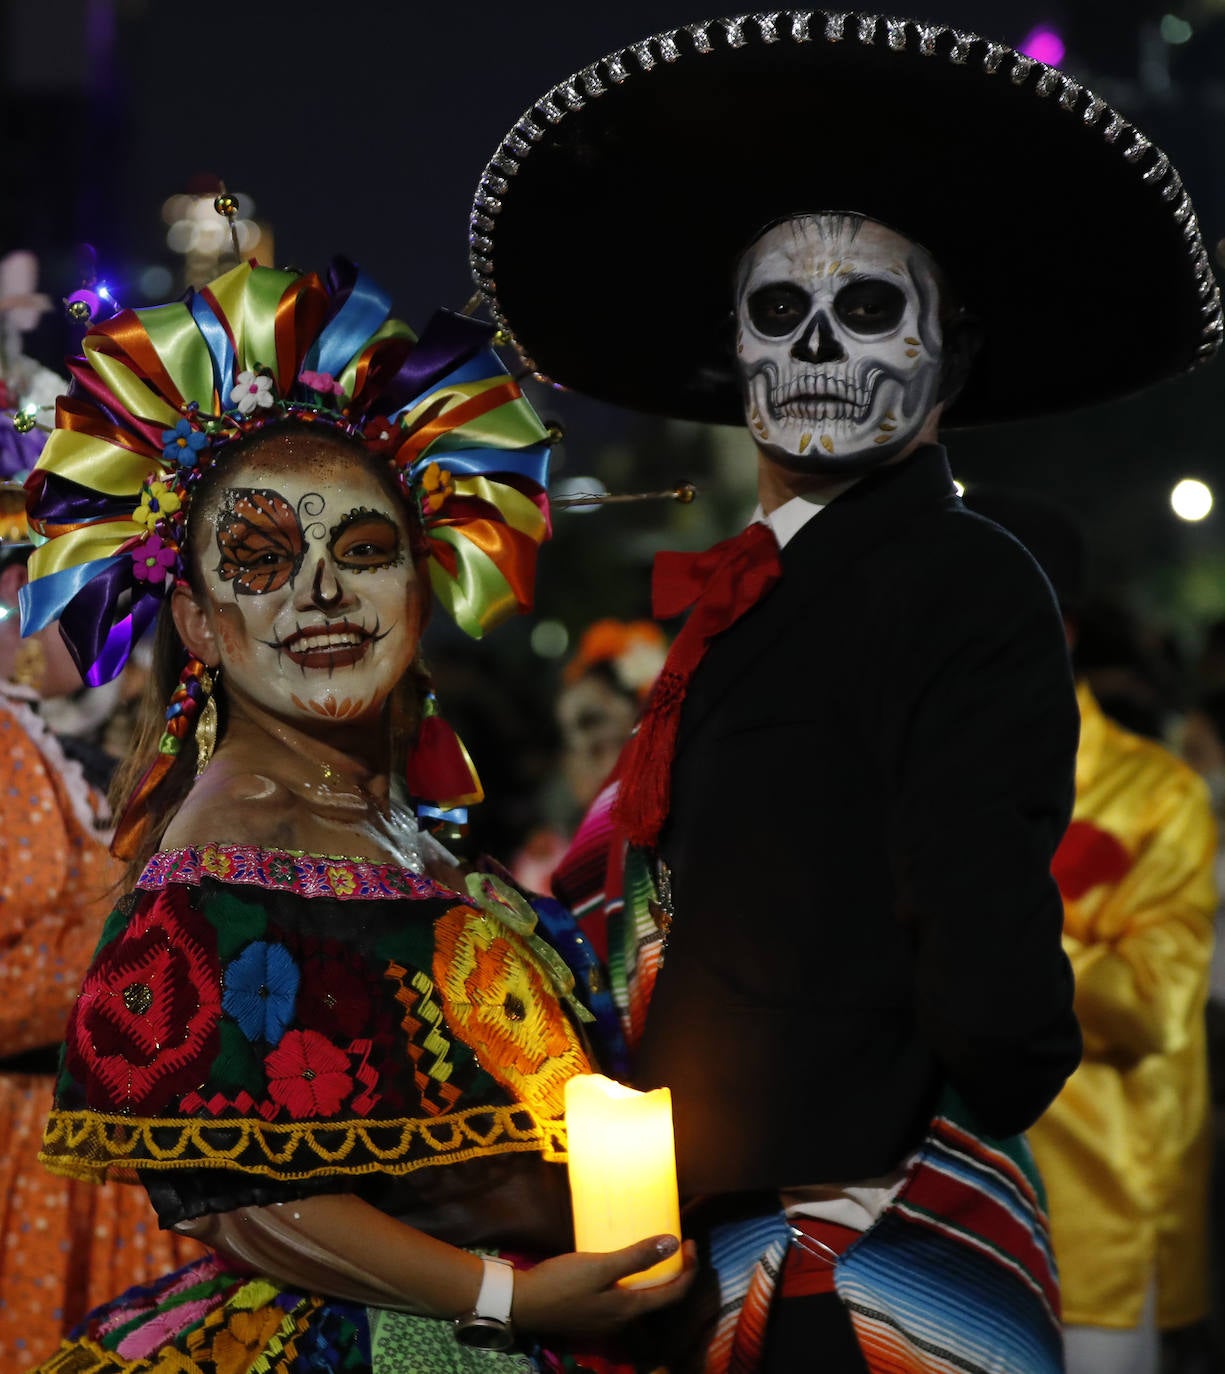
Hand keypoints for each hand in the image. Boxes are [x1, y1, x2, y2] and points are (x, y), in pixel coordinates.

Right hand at [511, 1234, 697, 1336]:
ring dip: (655, 1278)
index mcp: (630, 1309)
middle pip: (662, 1299)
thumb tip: (674, 1243)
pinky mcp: (594, 1314)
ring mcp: (608, 1320)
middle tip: (677, 1245)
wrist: (523, 1305)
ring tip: (654, 1251)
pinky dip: (635, 1282)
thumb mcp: (600, 1266)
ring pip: (643, 1300)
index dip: (689, 1270)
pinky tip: (623, 1264)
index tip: (690, 1243)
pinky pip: (625, 1298)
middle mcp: (624, 1320)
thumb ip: (636, 1257)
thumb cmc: (562, 1284)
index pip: (674, 1294)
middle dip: (675, 1273)